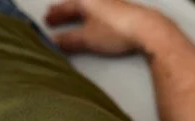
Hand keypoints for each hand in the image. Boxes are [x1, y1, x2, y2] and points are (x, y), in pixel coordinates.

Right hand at [44, 0, 165, 54]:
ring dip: (80, 13)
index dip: (56, 15)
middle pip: (77, 4)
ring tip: (75, 19)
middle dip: (66, 11)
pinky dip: (94, 16)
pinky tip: (97, 22)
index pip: (65, 7)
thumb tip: (54, 43)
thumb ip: (69, 40)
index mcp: (85, 0)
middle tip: (56, 17)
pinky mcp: (125, 12)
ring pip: (91, 7)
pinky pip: (103, 11)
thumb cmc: (115, 31)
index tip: (47, 21)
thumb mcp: (87, 38)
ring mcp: (112, 3)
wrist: (147, 28)